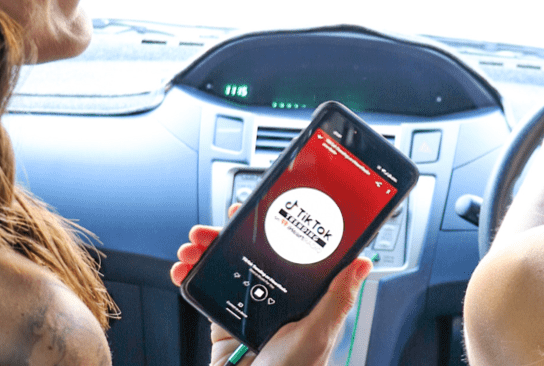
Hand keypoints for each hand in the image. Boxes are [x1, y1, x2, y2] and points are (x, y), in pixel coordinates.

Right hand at [170, 204, 373, 365]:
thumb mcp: (318, 334)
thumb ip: (337, 299)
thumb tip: (362, 263)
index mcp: (303, 296)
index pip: (290, 250)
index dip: (273, 226)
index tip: (257, 208)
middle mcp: (276, 297)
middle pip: (251, 253)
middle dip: (228, 236)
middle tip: (212, 227)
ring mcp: (249, 308)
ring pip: (224, 267)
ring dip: (204, 252)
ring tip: (191, 247)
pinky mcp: (225, 322)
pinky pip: (205, 292)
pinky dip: (189, 277)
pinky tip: (182, 269)